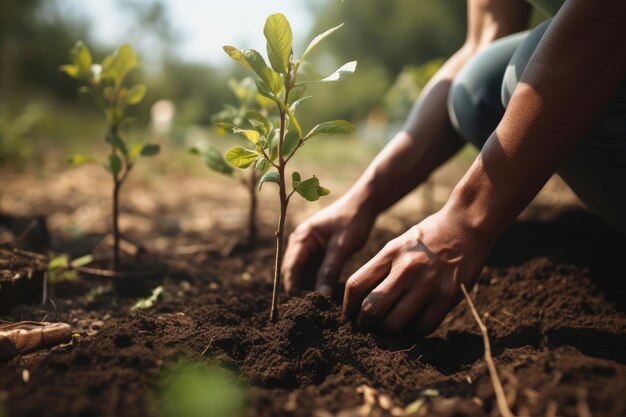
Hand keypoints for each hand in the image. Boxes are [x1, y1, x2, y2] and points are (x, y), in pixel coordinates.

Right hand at [282, 196, 375, 296]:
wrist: (364, 205)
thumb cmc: (352, 220)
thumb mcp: (341, 247)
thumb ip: (329, 271)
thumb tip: (322, 296)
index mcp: (301, 238)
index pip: (290, 269)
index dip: (294, 288)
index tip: (303, 306)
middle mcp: (299, 244)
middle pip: (294, 274)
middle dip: (301, 291)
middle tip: (312, 310)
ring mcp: (308, 249)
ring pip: (303, 275)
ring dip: (309, 288)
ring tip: (320, 306)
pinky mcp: (318, 254)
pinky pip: (314, 273)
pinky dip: (318, 283)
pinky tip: (328, 296)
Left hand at [343, 206, 495, 335]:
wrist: (467, 226)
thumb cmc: (428, 237)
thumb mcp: (398, 244)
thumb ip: (380, 268)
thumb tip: (360, 300)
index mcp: (390, 254)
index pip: (356, 286)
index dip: (347, 306)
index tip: (349, 314)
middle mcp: (406, 270)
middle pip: (371, 309)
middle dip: (363, 323)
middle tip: (366, 327)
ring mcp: (428, 285)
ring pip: (395, 324)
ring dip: (387, 332)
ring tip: (387, 329)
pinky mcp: (448, 298)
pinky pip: (423, 327)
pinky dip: (413, 332)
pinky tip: (410, 326)